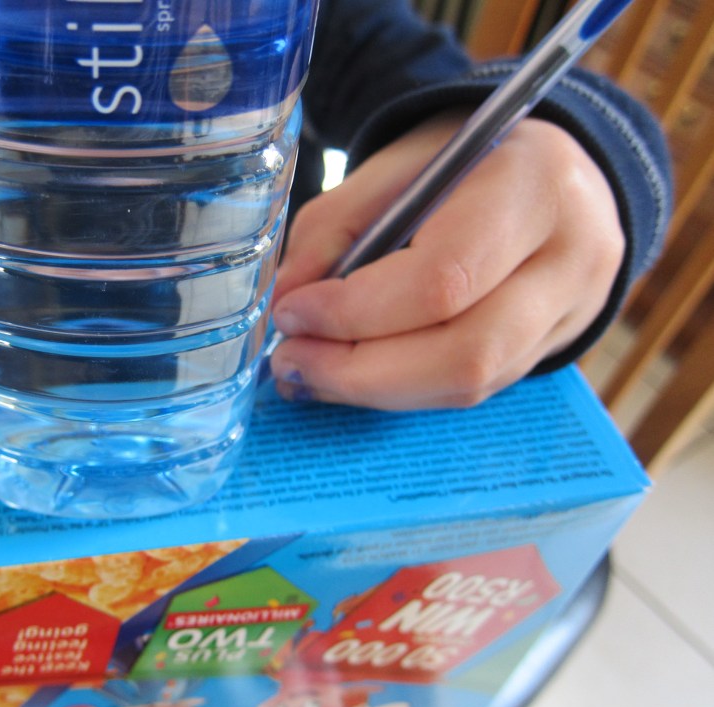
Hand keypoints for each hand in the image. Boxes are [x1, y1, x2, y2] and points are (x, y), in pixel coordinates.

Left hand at [268, 114, 624, 409]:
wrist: (548, 175)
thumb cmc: (461, 163)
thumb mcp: (393, 167)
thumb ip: (332, 228)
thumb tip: (287, 301)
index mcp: (532, 188)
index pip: (443, 278)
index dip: (355, 311)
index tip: (290, 313)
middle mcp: (570, 258)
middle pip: (465, 352)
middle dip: (359, 371)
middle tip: (290, 362)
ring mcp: (570, 313)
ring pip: (470, 384)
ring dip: (375, 390)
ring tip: (309, 373)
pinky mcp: (551, 351)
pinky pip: (473, 390)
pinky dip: (402, 389)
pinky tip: (352, 374)